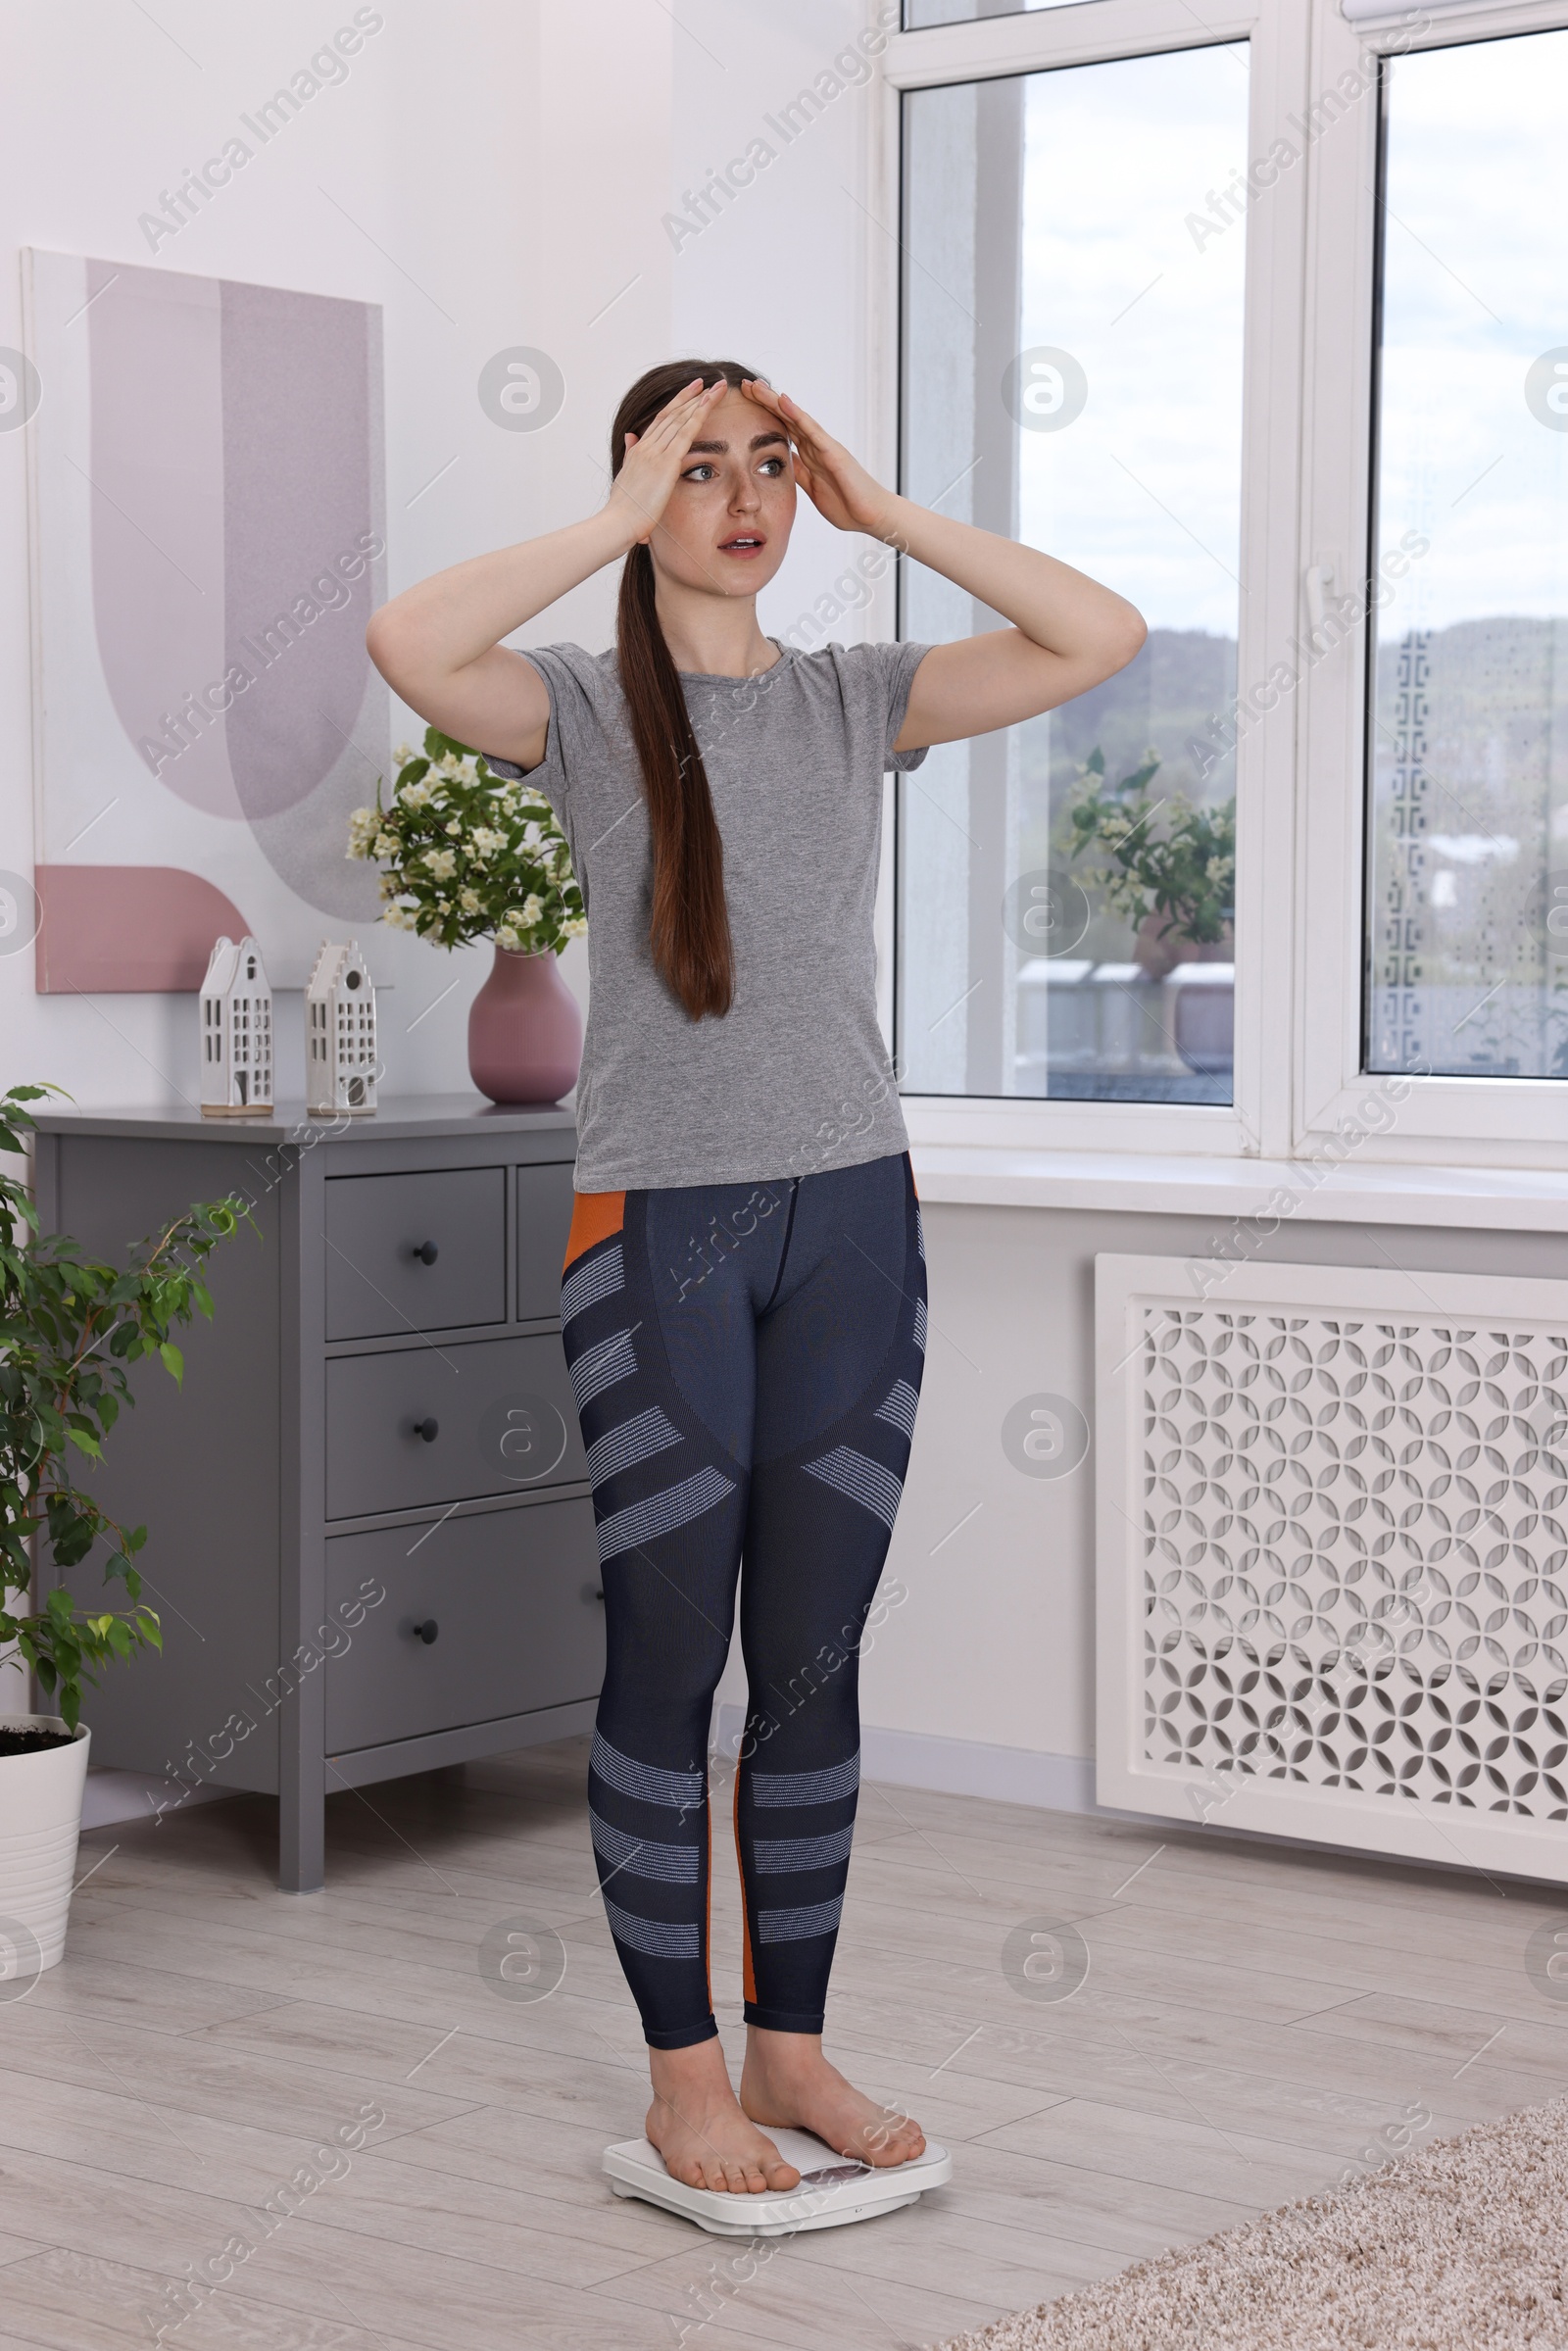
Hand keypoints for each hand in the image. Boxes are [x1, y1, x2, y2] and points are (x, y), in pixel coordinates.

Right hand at [605, 377, 727, 548]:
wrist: (618, 522)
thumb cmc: (622, 512)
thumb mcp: (626, 478)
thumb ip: (630, 456)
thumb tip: (630, 438)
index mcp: (638, 451)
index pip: (659, 422)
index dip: (674, 406)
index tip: (687, 394)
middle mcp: (646, 446)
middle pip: (671, 414)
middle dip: (689, 397)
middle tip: (705, 382)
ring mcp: (656, 452)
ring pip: (681, 418)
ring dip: (700, 400)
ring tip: (716, 387)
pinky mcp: (666, 462)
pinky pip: (687, 432)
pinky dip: (699, 414)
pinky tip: (710, 402)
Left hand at [741, 380, 897, 539]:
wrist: (872, 517)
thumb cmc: (847, 506)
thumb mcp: (813, 490)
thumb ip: (800, 473)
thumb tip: (784, 462)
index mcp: (811, 456)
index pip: (784, 430)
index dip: (765, 417)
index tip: (746, 405)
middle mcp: (817, 446)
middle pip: (787, 419)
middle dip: (766, 402)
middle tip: (746, 386)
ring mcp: (825, 447)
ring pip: (796, 419)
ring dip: (776, 402)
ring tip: (758, 386)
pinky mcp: (834, 452)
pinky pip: (812, 431)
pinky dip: (797, 415)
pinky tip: (783, 402)